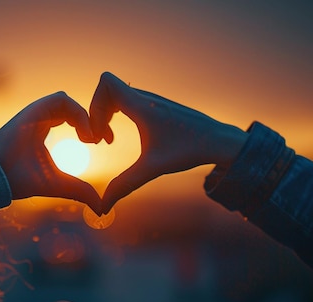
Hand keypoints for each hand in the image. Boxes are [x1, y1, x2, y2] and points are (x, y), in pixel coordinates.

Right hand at [0, 92, 101, 214]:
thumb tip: (101, 208)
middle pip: (74, 107)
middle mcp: (40, 118)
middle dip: (94, 119)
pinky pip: (62, 100)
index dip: (92, 127)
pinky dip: (78, 113)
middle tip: (105, 138)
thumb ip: (80, 191)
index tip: (106, 142)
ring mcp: (35, 112)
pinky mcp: (33, 109)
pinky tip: (83, 134)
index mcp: (44, 129)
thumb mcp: (59, 185)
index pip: (75, 118)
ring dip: (85, 117)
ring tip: (92, 138)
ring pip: (68, 101)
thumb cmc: (21, 181)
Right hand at [89, 72, 246, 213]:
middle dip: (95, 114)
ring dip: (104, 116)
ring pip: (115, 95)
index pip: (106, 82)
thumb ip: (125, 185)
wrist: (218, 141)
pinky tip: (117, 137)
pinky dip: (115, 115)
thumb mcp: (153, 168)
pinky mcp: (154, 105)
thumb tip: (102, 208)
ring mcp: (150, 100)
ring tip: (108, 140)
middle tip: (100, 140)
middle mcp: (145, 97)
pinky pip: (124, 100)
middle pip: (107, 90)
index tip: (99, 132)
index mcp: (142, 106)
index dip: (94, 104)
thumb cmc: (188, 150)